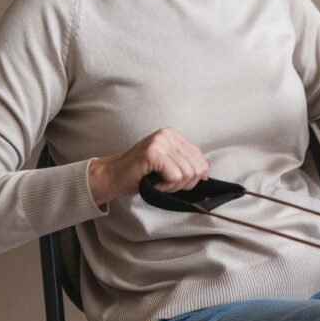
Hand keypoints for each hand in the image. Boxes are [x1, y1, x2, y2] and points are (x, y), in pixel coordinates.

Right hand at [87, 127, 208, 205]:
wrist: (113, 176)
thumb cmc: (142, 174)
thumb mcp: (169, 165)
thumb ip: (187, 165)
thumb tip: (206, 175)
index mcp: (175, 135)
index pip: (201, 160)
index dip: (192, 177)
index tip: (174, 179)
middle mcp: (168, 134)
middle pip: (197, 168)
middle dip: (183, 183)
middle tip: (164, 182)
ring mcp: (160, 142)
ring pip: (187, 174)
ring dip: (173, 186)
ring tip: (158, 181)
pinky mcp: (153, 153)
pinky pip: (175, 177)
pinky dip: (166, 186)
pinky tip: (154, 182)